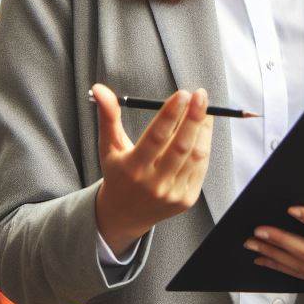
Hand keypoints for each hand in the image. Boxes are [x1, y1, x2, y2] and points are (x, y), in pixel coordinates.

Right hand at [92, 84, 212, 256]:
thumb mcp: (109, 146)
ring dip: (203, 129)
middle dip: (194, 118)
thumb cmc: (118, 173)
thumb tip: (99, 88)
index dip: (170, 114)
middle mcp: (153, 183)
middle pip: (180, 147)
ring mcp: (172, 193)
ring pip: (195, 155)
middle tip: (200, 95)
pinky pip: (201, 167)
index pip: (155, 137)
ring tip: (205, 107)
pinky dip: (205, 144)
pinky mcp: (186, 199)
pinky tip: (204, 128)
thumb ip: (108, 116)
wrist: (125, 215)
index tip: (183, 93)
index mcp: (132, 168)